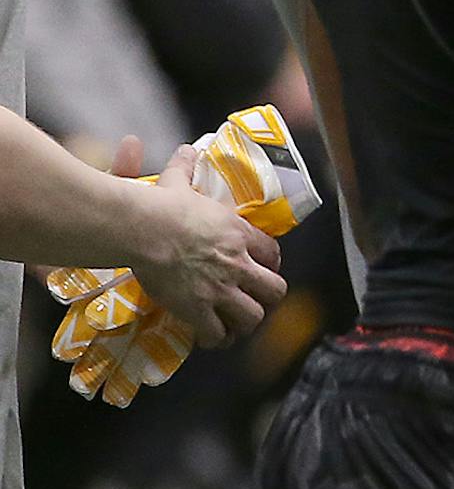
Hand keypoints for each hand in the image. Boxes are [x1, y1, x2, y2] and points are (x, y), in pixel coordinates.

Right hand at [130, 142, 286, 347]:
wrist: (142, 228)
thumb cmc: (161, 205)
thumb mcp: (179, 182)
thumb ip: (186, 168)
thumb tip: (185, 149)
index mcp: (239, 235)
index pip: (273, 254)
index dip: (270, 264)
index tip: (260, 268)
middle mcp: (238, 264)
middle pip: (275, 290)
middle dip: (266, 297)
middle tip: (252, 300)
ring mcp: (220, 289)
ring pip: (253, 316)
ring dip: (244, 322)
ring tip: (234, 324)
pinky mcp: (197, 309)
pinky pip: (218, 333)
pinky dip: (216, 338)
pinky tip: (210, 337)